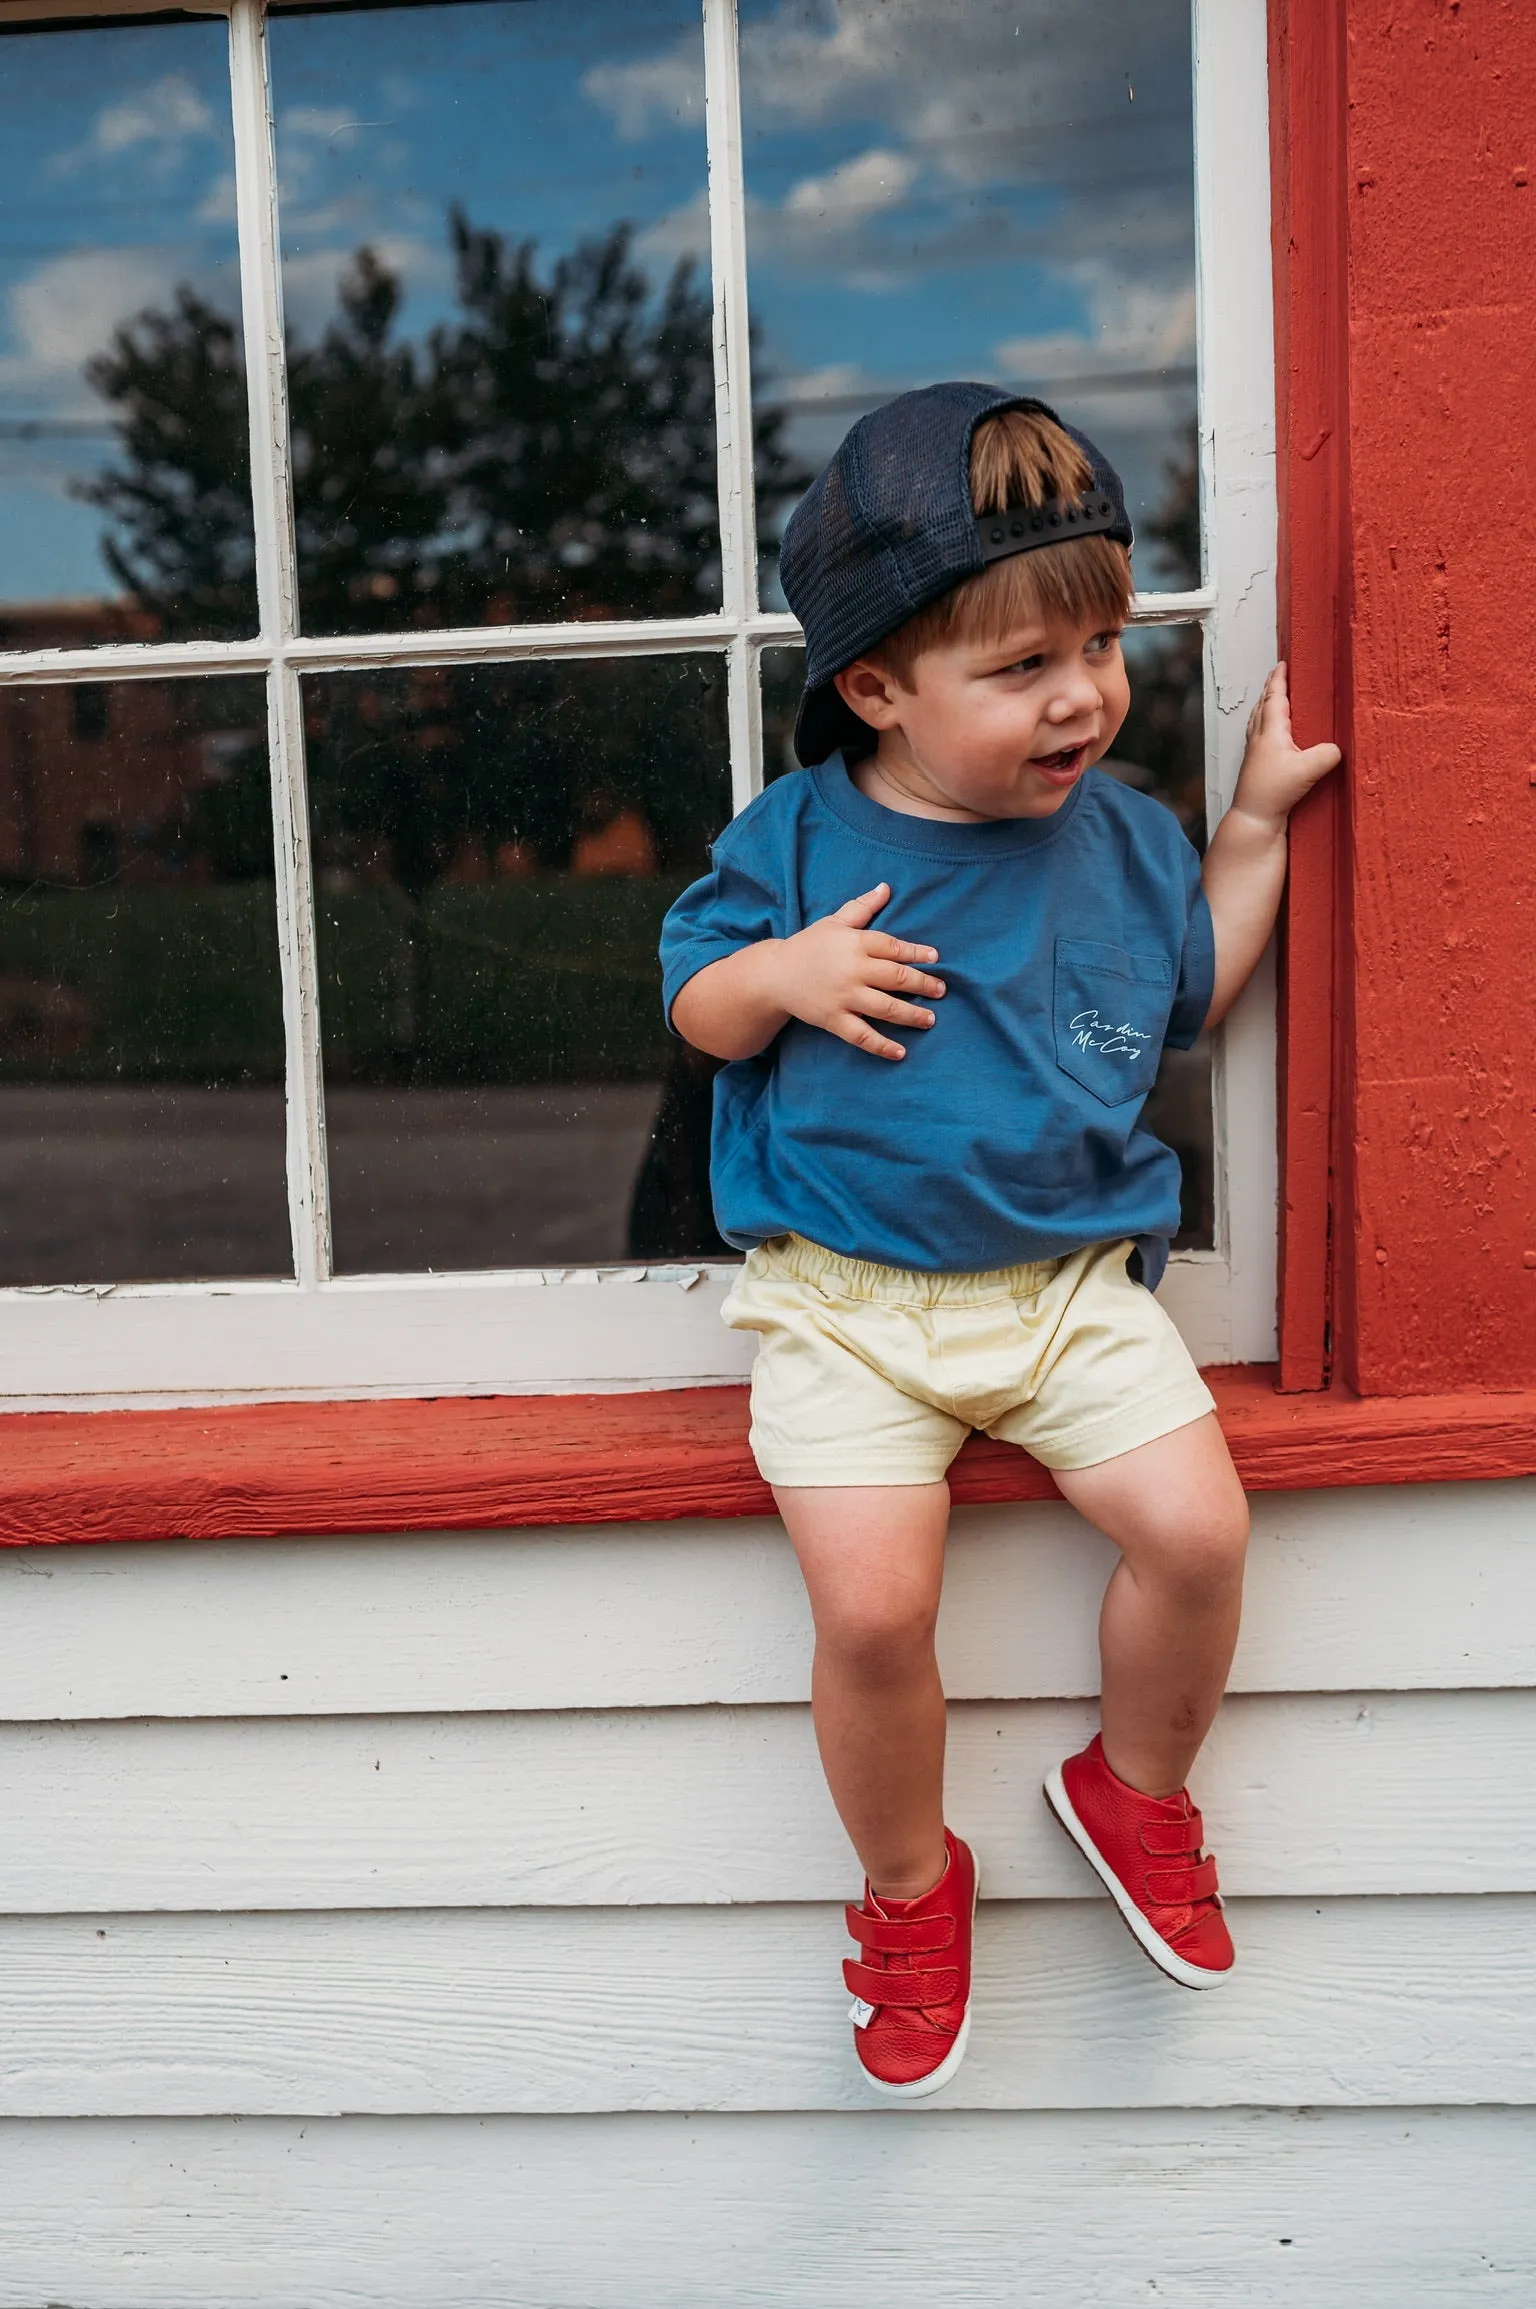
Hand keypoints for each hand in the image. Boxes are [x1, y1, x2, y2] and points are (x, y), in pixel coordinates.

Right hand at [771, 881, 944, 1061]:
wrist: (774, 975)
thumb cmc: (809, 945)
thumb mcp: (835, 922)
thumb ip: (863, 907)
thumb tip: (886, 888)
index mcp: (855, 943)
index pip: (894, 947)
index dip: (917, 953)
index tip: (935, 958)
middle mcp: (853, 970)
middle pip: (896, 978)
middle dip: (923, 985)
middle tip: (941, 990)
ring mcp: (844, 997)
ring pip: (886, 1008)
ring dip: (912, 1015)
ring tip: (931, 1019)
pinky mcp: (834, 1019)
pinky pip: (863, 1036)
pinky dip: (882, 1046)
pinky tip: (901, 1053)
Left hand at [1231, 663, 1340, 830]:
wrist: (1254, 817)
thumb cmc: (1275, 790)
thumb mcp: (1309, 769)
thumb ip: (1328, 753)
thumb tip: (1338, 748)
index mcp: (1270, 730)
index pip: (1275, 697)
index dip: (1279, 680)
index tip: (1282, 664)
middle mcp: (1259, 736)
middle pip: (1263, 705)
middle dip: (1271, 689)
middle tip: (1279, 677)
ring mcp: (1254, 751)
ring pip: (1258, 719)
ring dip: (1266, 705)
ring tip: (1274, 699)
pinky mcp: (1255, 765)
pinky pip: (1258, 734)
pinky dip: (1264, 723)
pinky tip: (1272, 733)